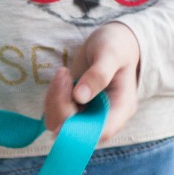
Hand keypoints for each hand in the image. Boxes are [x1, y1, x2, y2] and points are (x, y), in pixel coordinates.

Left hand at [45, 23, 140, 143]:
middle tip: (64, 75)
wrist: (110, 42)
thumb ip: (98, 74)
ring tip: (64, 73)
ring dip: (54, 100)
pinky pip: (54, 114)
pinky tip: (62, 77)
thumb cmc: (116, 46)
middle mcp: (104, 117)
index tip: (65, 111)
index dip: (81, 131)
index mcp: (121, 108)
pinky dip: (52, 97)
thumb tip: (79, 97)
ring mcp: (87, 114)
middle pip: (76, 131)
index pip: (102, 131)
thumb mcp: (110, 54)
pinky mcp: (73, 109)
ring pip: (60, 124)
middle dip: (62, 105)